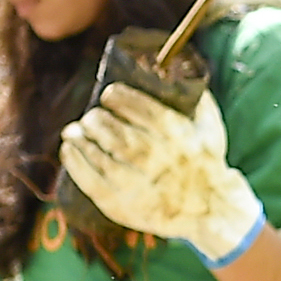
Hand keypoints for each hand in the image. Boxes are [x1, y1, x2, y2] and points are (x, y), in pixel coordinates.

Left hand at [61, 85, 264, 264]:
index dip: (118, 97)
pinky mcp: (123, 205)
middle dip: (96, 120)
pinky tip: (69, 149)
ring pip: (99, 156)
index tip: (109, 95)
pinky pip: (90, 181)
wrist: (211, 210)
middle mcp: (159, 160)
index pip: (140, 109)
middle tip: (91, 117)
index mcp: (179, 136)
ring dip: (80, 139)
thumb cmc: (205, 163)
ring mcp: (139, 186)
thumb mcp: (210, 128)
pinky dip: (74, 162)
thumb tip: (167, 69)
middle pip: (115, 133)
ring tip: (74, 131)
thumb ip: (194, 99)